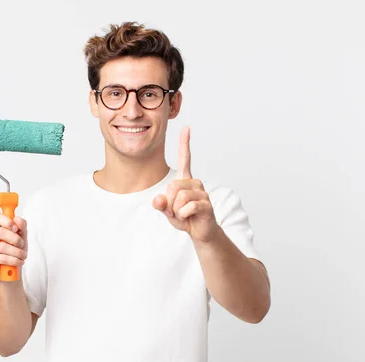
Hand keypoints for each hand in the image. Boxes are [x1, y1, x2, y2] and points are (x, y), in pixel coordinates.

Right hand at [0, 213, 27, 280]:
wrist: (13, 269)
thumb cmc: (15, 250)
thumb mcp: (22, 236)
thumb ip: (22, 226)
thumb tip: (17, 219)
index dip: (7, 221)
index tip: (16, 228)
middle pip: (0, 232)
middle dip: (15, 239)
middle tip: (21, 245)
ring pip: (2, 246)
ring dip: (17, 252)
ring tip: (22, 256)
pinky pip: (2, 258)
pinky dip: (14, 260)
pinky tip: (18, 261)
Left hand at [152, 126, 219, 242]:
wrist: (200, 232)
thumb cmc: (185, 217)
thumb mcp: (167, 210)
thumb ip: (160, 204)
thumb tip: (158, 200)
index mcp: (185, 180)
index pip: (184, 159)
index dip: (184, 144)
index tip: (186, 128)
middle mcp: (195, 182)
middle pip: (172, 186)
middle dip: (169, 203)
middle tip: (177, 211)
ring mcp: (202, 192)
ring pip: (179, 198)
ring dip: (176, 211)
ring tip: (184, 214)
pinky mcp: (206, 204)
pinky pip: (187, 207)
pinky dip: (183, 216)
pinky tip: (189, 218)